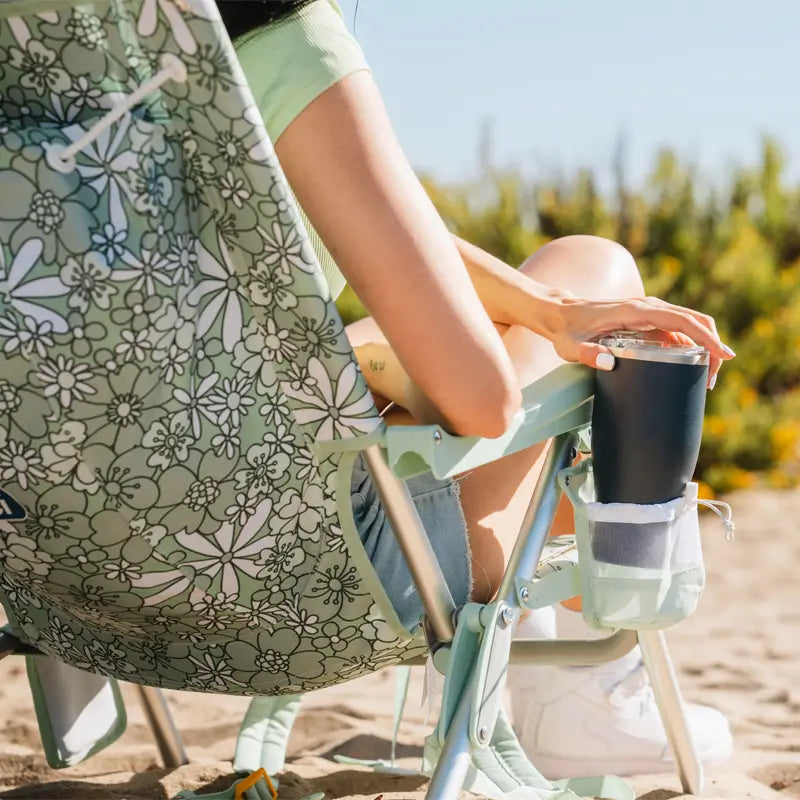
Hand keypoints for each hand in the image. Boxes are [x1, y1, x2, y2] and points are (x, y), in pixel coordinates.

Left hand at [549, 296, 734, 387]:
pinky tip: (692, 364)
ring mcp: (648, 311)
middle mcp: (646, 307)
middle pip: (693, 320)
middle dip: (711, 345)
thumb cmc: (566, 330)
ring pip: (687, 323)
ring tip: (706, 378)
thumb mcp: (571, 346)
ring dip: (704, 345)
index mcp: (635, 310)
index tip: (723, 355)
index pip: (681, 320)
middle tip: (713, 379)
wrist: (559, 313)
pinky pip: (675, 328)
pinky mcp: (645, 319)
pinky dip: (690, 343)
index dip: (705, 337)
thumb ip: (587, 354)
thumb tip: (609, 363)